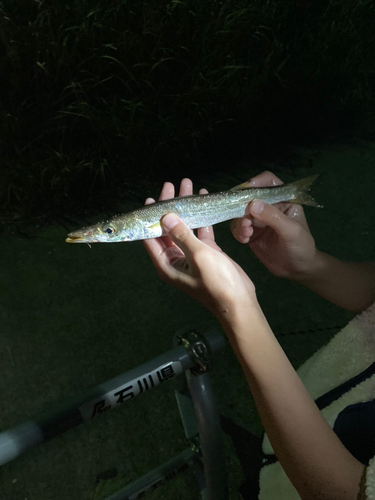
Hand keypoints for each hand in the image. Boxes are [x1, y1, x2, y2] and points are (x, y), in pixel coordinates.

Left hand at [143, 179, 256, 318]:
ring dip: (186, 208)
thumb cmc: (216, 282)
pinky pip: (199, 232)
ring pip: (184, 227)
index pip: (150, 237)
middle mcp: (175, 259)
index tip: (152, 198)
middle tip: (171, 186)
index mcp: (166, 264)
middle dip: (169, 207)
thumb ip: (182, 234)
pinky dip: (201, 217)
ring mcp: (190, 255)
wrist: (239, 302)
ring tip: (187, 186)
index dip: (150, 217)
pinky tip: (203, 199)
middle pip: (166, 229)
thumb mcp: (198, 256)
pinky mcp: (206, 253)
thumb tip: (166, 216)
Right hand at [231, 171, 316, 280]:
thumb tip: (252, 204)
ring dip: (240, 222)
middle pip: (249, 197)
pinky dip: (238, 233)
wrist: (298, 270)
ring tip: (246, 233)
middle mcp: (269, 207)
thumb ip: (273, 217)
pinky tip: (245, 240)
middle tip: (244, 219)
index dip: (257, 182)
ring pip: (241, 213)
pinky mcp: (252, 233)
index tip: (248, 189)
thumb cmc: (302, 246)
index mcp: (283, 200)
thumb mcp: (291, 231)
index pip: (269, 182)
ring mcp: (259, 220)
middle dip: (243, 207)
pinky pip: (238, 228)